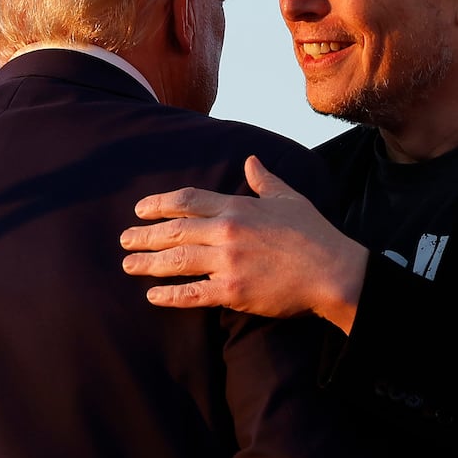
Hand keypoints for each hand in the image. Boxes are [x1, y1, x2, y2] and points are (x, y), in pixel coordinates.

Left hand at [120, 156, 367, 332]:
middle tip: (124, 240)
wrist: (333, 271)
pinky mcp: (233, 291)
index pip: (188, 201)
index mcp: (238, 207)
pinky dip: (171, 296)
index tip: (140, 210)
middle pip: (174, 231)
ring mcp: (228, 262)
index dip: (159, 205)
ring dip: (148, 264)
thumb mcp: (289, 198)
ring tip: (129, 265)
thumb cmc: (314, 234)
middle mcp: (227, 232)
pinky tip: (154, 297)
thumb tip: (251, 160)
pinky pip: (193, 294)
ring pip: (177, 262)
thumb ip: (264, 180)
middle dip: (145, 235)